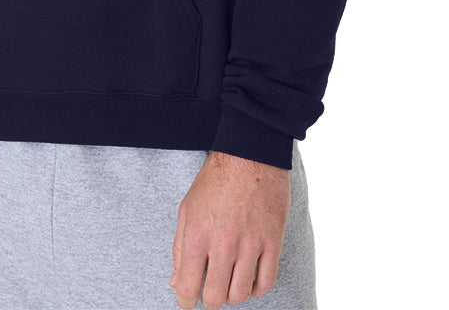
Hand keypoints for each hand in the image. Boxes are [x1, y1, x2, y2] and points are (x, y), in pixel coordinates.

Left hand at [170, 151, 289, 307]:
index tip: (186, 302)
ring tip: (228, 283)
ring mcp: (250, 243)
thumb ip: (179, 247)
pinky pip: (266, 282)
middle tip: (209, 292)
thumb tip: (175, 281)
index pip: (187, 286)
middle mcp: (223, 242)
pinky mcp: (273, 241)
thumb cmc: (215, 180)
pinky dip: (257, 289)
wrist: (249, 154)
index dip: (184, 301)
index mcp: (197, 233)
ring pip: (240, 294)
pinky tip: (249, 280)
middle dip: (209, 301)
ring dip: (232, 295)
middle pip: (215, 296)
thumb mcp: (187, 208)